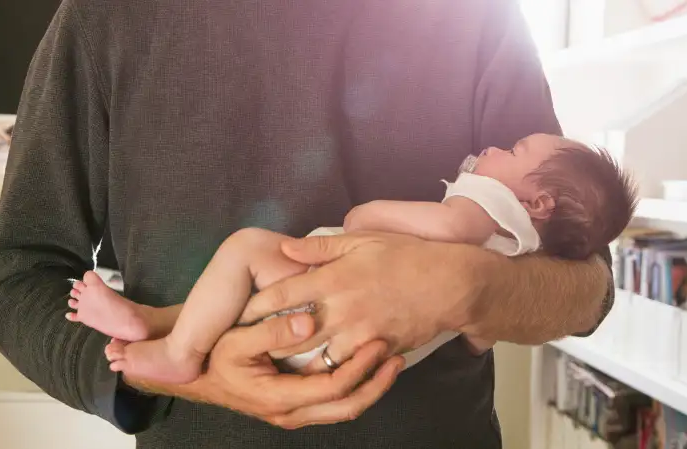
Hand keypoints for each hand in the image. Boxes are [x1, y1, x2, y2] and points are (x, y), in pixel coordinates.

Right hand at [118, 313, 403, 428]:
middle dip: (376, 384)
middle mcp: (291, 412)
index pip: (333, 389)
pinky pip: (333, 402)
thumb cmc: (216, 356)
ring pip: (343, 409)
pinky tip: (366, 364)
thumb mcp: (238, 340)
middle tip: (397, 356)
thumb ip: (273, 332)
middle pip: (347, 407)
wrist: (196, 376)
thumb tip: (309, 323)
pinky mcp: (297, 404)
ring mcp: (294, 412)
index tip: (378, 344)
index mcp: (280, 398)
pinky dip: (354, 385)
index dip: (359, 368)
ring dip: (370, 386)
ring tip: (392, 360)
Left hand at [239, 231, 491, 364]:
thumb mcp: (362, 240)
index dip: (256, 306)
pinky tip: (313, 373)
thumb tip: (285, 248)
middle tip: (245, 347)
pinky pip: (346, 367)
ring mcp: (360, 333)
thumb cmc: (406, 256)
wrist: (449, 284)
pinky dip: (328, 371)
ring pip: (316, 357)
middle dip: (267, 341)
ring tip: (273, 366)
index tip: (237, 313)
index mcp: (335, 278)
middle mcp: (343, 308)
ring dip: (294, 363)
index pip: (283, 293)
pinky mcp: (376, 350)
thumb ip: (320, 248)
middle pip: (292, 331)